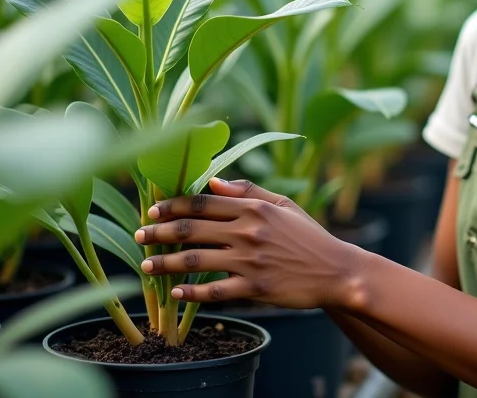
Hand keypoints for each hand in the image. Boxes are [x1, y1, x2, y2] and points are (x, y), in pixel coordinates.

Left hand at [134, 178, 363, 309]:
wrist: (336, 271)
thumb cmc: (309, 236)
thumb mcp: (284, 205)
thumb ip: (248, 191)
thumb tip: (212, 183)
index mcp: (253, 208)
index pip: (202, 203)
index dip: (172, 205)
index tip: (151, 210)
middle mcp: (248, 232)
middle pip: (192, 229)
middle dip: (159, 233)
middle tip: (139, 236)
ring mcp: (250, 261)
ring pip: (196, 260)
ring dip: (166, 263)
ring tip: (146, 266)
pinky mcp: (255, 288)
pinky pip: (215, 291)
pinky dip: (192, 292)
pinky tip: (176, 292)